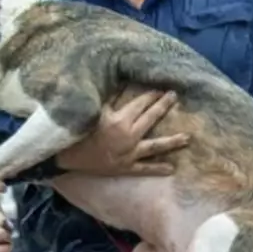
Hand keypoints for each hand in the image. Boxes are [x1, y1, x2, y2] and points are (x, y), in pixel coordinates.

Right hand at [56, 90, 189, 176]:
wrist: (65, 157)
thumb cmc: (76, 131)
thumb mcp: (92, 111)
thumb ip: (107, 98)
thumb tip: (119, 82)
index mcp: (120, 120)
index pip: (140, 103)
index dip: (150, 95)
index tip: (159, 88)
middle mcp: (129, 136)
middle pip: (151, 118)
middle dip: (163, 106)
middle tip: (174, 96)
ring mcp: (129, 153)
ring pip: (155, 146)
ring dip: (172, 141)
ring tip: (187, 138)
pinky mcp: (125, 168)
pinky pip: (144, 169)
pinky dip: (157, 169)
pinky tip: (171, 168)